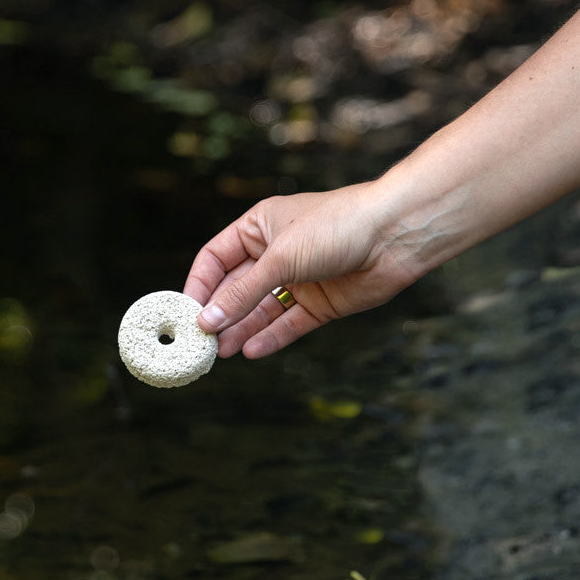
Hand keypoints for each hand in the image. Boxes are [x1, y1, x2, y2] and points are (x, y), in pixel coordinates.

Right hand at [183, 181, 425, 358]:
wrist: (395, 235)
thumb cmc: (336, 227)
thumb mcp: (282, 257)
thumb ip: (243, 292)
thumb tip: (207, 320)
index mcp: (260, 227)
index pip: (215, 258)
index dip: (199, 285)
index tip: (184, 313)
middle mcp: (277, 253)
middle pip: (236, 288)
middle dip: (219, 314)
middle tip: (198, 343)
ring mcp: (300, 279)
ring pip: (261, 310)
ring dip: (241, 330)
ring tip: (219, 353)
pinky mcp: (322, 303)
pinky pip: (289, 324)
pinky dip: (271, 337)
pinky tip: (251, 351)